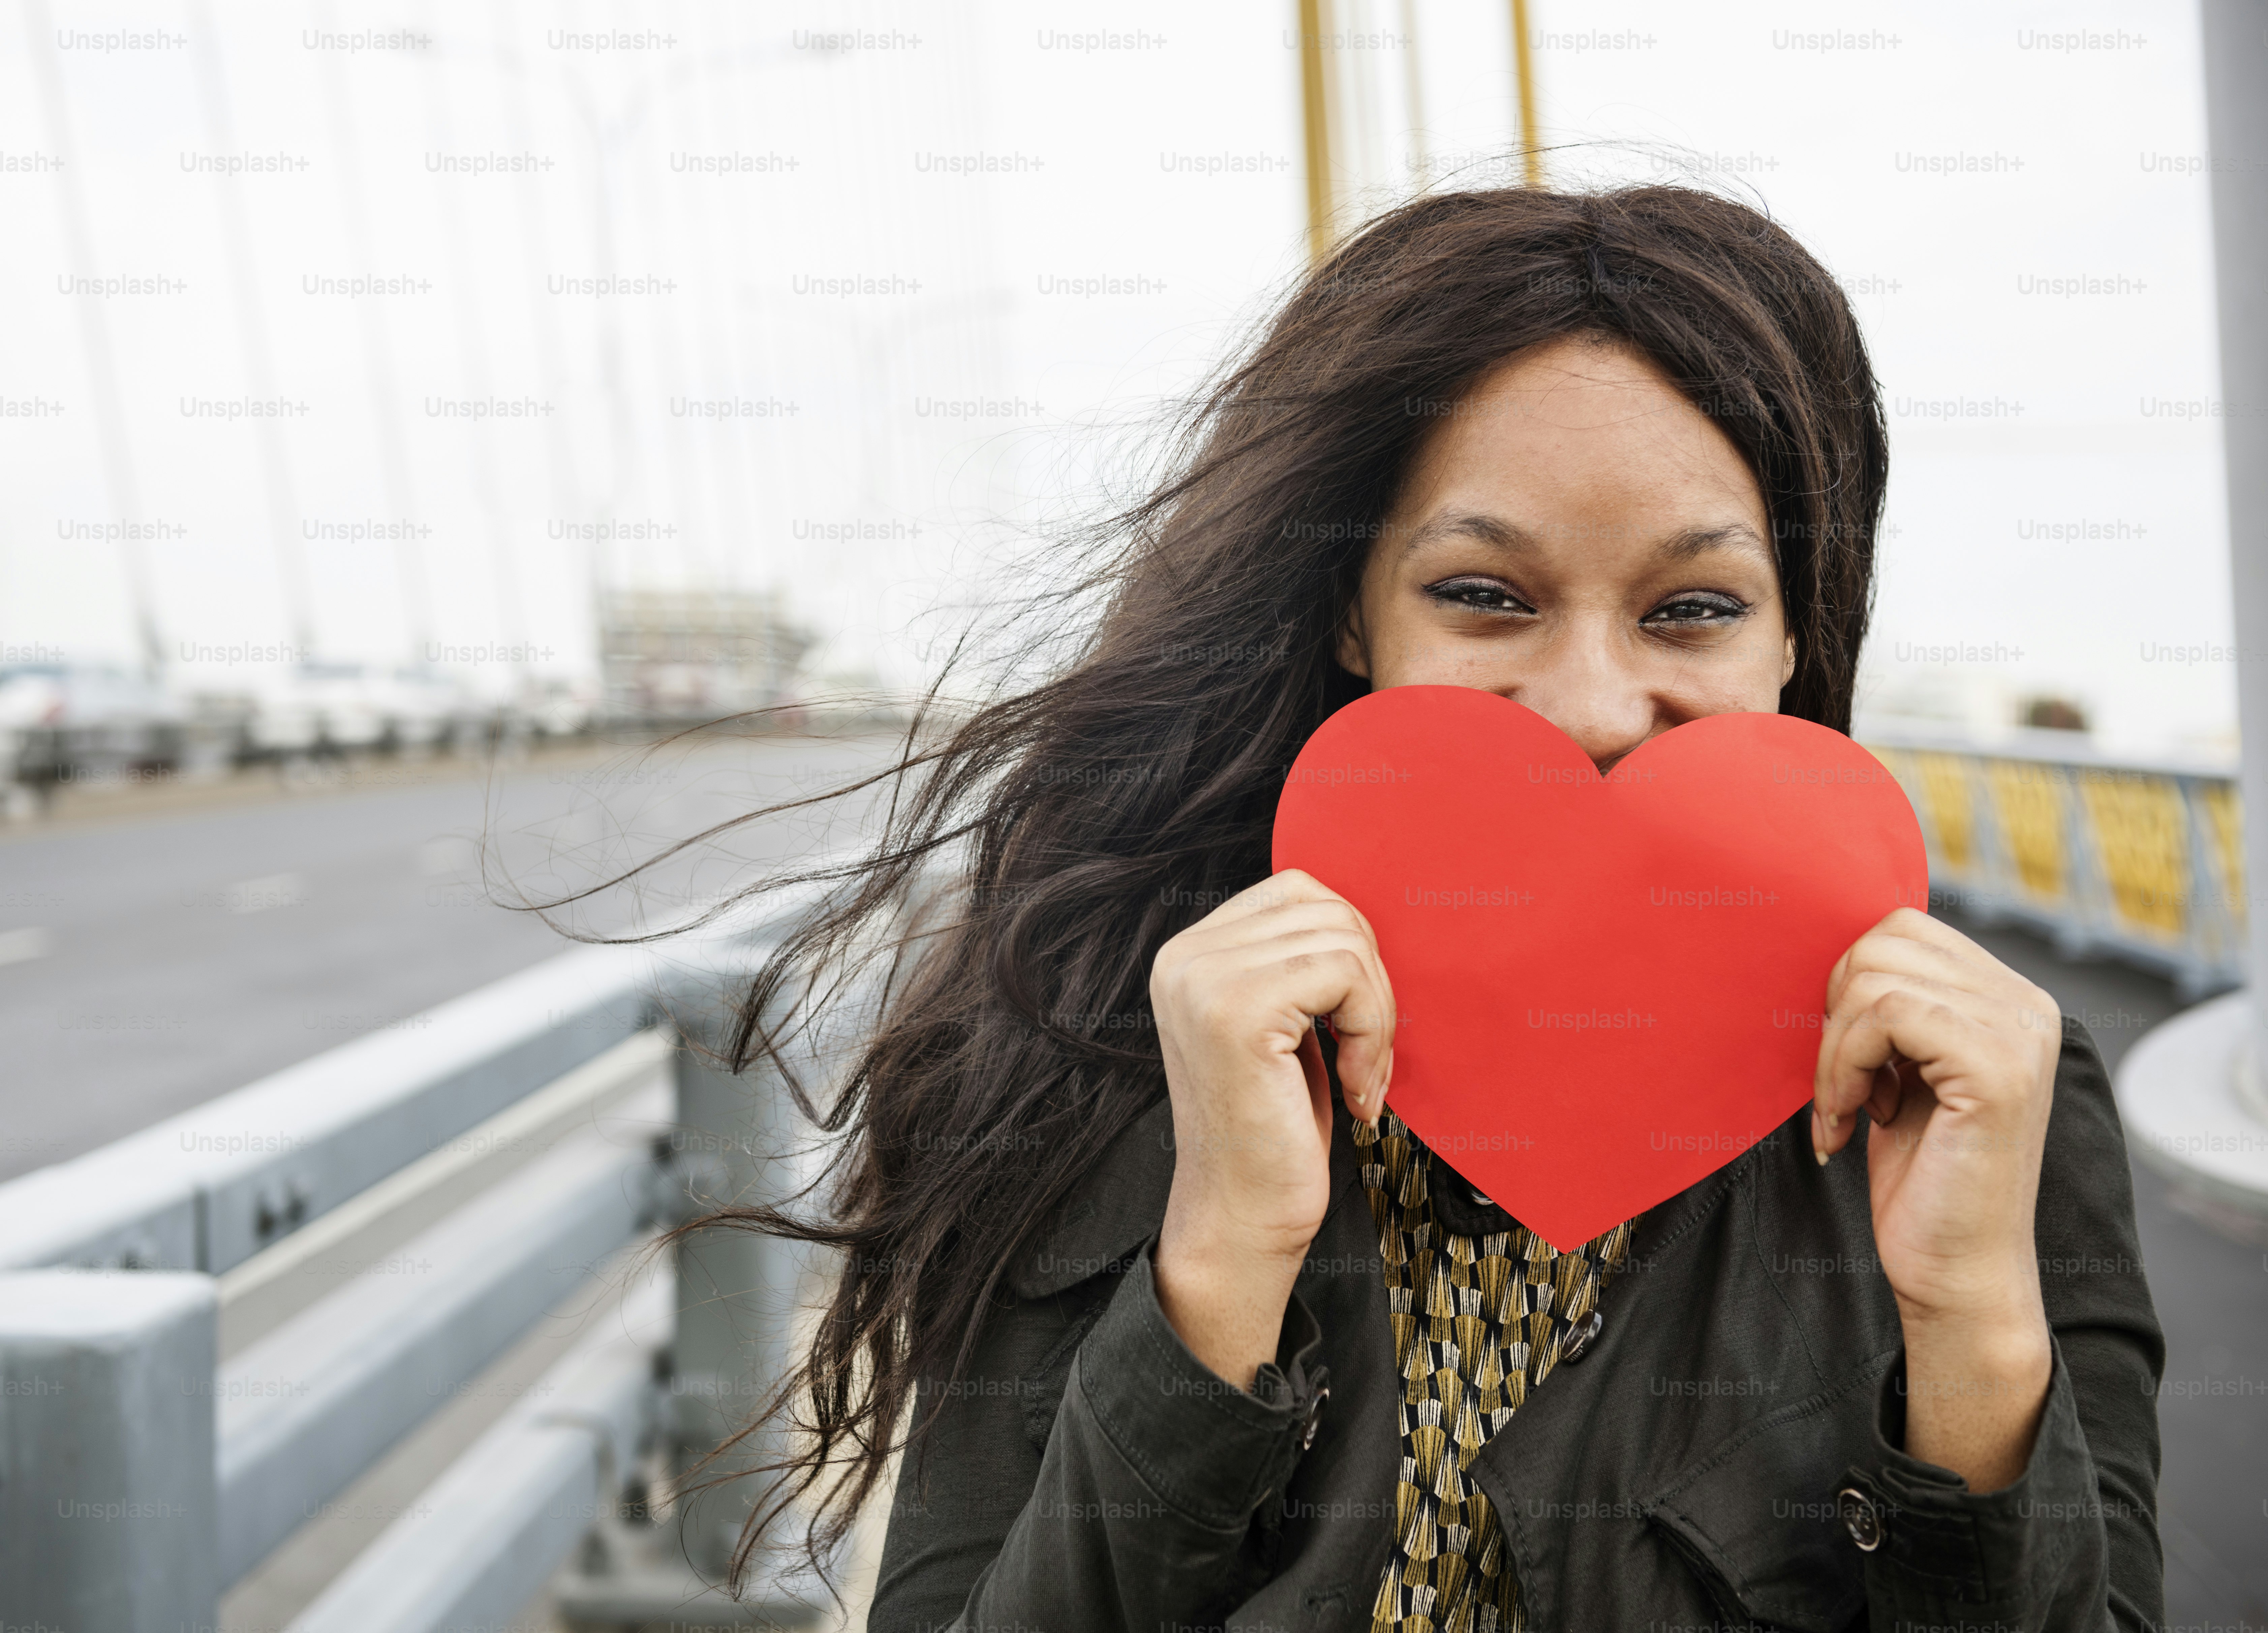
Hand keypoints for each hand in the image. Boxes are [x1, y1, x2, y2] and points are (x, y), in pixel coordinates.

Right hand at [1148, 869, 1395, 1387]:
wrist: (1243, 1221)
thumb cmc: (1276, 1132)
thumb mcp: (1286, 1026)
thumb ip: (1299, 961)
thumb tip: (1361, 910)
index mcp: (1191, 952)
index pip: (1300, 891)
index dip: (1349, 955)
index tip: (1350, 1029)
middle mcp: (1185, 955)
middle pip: (1329, 908)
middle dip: (1370, 985)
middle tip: (1367, 1060)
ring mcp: (1203, 979)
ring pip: (1345, 939)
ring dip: (1376, 1014)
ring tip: (1360, 1076)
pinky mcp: (1237, 1011)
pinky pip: (1347, 975)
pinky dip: (1373, 1034)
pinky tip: (1357, 1090)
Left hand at [1813, 907, 2060, 1489]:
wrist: (1955, 1272)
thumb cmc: (1919, 1179)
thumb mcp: (1901, 1071)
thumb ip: (1893, 1006)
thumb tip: (1828, 948)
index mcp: (2006, 998)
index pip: (1899, 928)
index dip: (1847, 986)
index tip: (1846, 1058)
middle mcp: (2026, 1004)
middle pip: (1882, 941)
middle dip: (1836, 1013)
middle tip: (1844, 1084)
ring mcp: (2019, 1032)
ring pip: (1874, 977)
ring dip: (1835, 1050)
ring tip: (1850, 1108)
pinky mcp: (1997, 1068)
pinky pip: (1885, 1014)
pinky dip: (1844, 1068)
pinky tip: (1854, 1120)